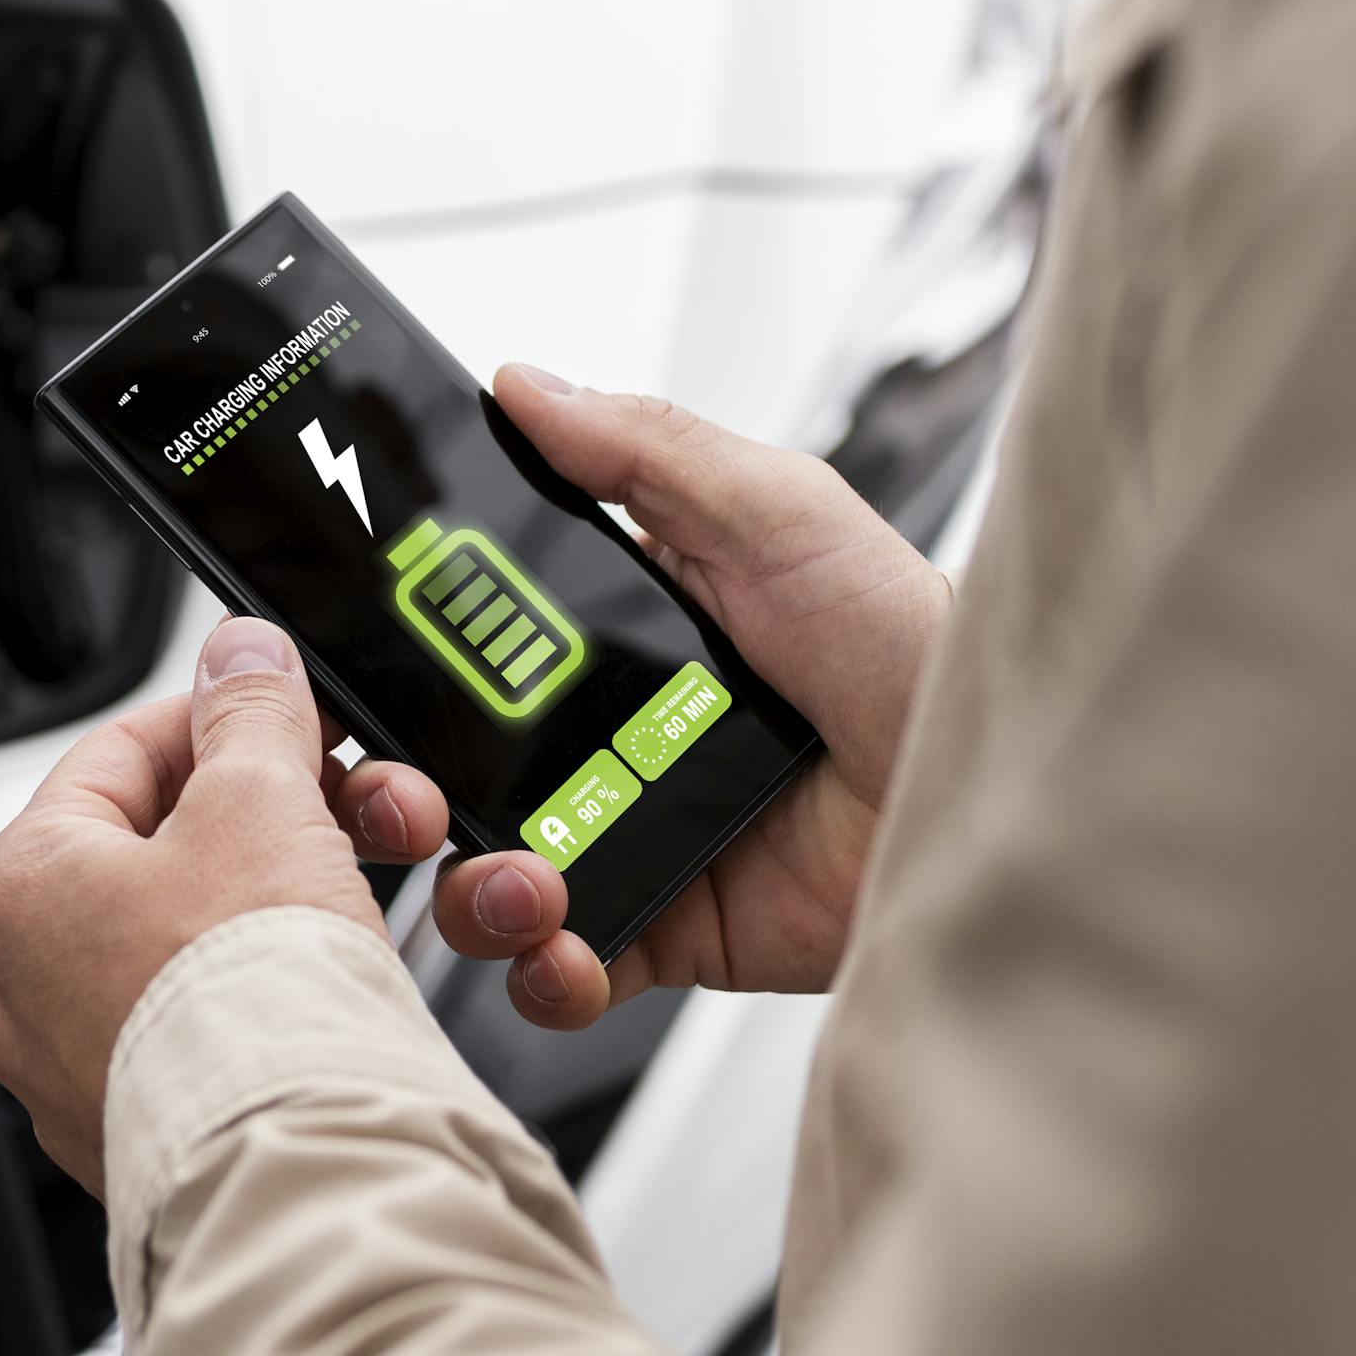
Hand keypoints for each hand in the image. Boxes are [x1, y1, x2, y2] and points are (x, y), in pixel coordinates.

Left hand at [0, 618, 452, 1192]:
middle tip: (349, 808)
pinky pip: (215, 1030)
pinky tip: (332, 985)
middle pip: (164, 852)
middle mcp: (26, 989)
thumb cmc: (249, 999)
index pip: (121, 755)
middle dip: (273, 818)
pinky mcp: (153, 1132)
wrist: (300, 1165)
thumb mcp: (261, 803)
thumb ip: (250, 714)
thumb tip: (239, 658)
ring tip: (355, 899)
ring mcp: (84, 1073)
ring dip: (282, 903)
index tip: (293, 715)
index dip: (225, 721)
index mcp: (21, 886)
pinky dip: (275, 995)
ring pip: (194, 943)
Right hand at [433, 367, 947, 1030]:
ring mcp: (635, 828)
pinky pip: (568, 963)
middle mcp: (618, 725)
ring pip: (490, 868)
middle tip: (406, 790)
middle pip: (458, 757)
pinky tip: (569, 946)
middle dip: (405, 783)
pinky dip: (546, 970)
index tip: (356, 651)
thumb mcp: (782, 514)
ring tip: (520, 881)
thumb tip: (526, 385)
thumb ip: (646, 452)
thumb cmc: (917, 645)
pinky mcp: (669, 927)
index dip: (411, 641)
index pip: (480, 626)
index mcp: (631, 619)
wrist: (998, 801)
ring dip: (471, 885)